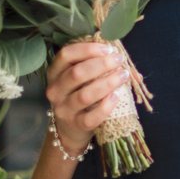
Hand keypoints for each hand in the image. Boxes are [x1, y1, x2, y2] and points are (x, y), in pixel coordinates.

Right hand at [45, 39, 133, 156]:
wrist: (70, 129)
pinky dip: (106, 106)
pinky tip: (116, 96)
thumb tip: (124, 59)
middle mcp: (55, 90)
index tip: (108, 49)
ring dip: (107, 83)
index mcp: (55, 72)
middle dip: (101, 64)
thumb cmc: (79, 94)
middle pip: (76, 73)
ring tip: (123, 76)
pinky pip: (91, 117)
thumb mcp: (81, 78)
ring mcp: (64, 109)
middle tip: (119, 60)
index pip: (66, 55)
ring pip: (85, 95)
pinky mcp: (76, 125)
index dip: (88, 49)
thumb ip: (97, 64)